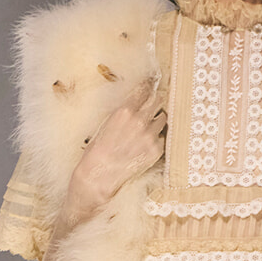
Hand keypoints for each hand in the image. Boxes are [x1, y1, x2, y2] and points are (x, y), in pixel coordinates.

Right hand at [60, 76, 166, 229]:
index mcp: (125, 110)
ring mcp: (150, 136)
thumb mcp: (107, 122)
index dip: (148, 87)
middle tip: (151, 107)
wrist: (99, 174)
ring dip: (157, 121)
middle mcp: (140, 120)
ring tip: (147, 129)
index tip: (150, 86)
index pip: (144, 89)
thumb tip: (136, 102)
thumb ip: (124, 111)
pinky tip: (145, 145)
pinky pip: (162, 138)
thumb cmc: (98, 149)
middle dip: (155, 102)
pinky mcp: (156, 150)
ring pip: (163, 119)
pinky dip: (157, 139)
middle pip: (158, 100)